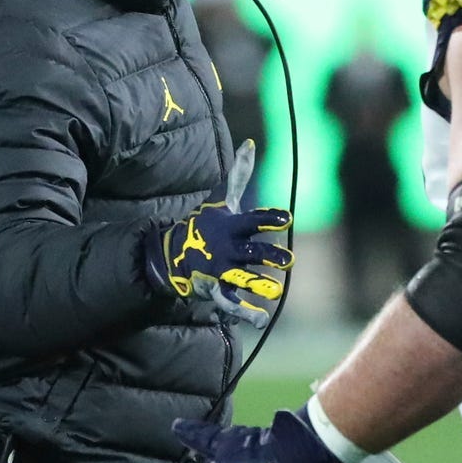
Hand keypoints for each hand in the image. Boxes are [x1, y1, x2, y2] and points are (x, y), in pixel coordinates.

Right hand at [145, 143, 290, 326]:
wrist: (173, 254)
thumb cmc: (206, 225)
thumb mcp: (222, 199)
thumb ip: (239, 175)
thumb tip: (250, 143)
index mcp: (231, 227)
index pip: (253, 221)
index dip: (269, 219)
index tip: (287, 218)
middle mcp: (227, 249)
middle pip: (250, 253)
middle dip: (267, 257)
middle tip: (288, 261)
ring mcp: (221, 271)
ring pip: (241, 279)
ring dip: (257, 285)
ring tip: (275, 291)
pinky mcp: (217, 291)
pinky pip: (231, 304)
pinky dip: (244, 313)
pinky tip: (261, 319)